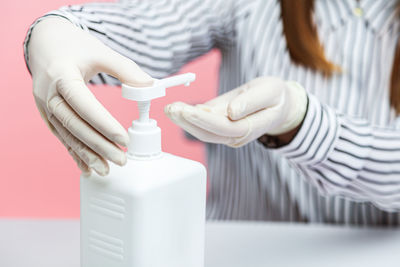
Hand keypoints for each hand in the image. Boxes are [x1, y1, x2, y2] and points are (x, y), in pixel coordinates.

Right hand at [28, 17, 152, 174]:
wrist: (45, 43)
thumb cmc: (75, 46)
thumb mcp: (101, 51)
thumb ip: (126, 69)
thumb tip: (150, 86)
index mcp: (62, 75)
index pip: (84, 105)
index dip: (104, 124)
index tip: (124, 140)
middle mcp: (49, 94)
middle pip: (75, 125)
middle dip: (99, 146)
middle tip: (121, 160)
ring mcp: (44, 106)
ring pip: (67, 135)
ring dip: (87, 155)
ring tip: (106, 170)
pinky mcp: (46, 114)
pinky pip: (61, 137)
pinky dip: (74, 153)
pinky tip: (87, 168)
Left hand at [164, 77, 306, 146]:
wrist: (278, 105)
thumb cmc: (275, 97)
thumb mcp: (270, 91)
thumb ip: (252, 102)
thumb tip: (231, 112)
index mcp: (250, 128)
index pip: (224, 127)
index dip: (205, 120)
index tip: (187, 110)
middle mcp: (236, 136)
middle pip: (208, 133)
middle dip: (188, 121)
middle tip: (171, 108)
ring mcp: (227, 134)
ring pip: (202, 132)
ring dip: (184, 121)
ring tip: (170, 108)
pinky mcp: (220, 127)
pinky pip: (203, 125)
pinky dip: (189, 118)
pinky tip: (178, 109)